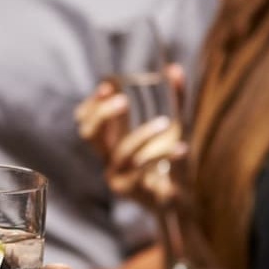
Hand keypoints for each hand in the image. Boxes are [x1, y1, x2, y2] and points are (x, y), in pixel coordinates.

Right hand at [75, 81, 185, 213]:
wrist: (181, 201)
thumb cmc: (173, 162)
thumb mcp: (177, 127)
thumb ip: (176, 99)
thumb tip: (174, 67)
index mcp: (113, 140)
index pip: (86, 119)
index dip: (92, 102)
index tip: (107, 85)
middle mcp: (110, 157)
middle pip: (88, 134)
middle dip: (102, 114)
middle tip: (123, 101)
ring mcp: (118, 176)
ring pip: (121, 152)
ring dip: (142, 135)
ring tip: (164, 123)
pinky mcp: (133, 192)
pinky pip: (144, 171)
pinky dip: (163, 156)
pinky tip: (182, 149)